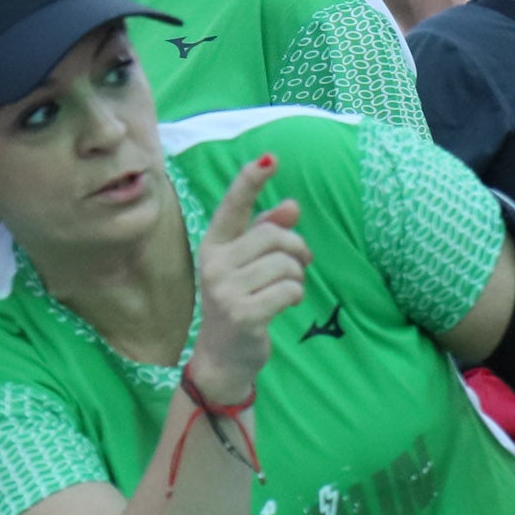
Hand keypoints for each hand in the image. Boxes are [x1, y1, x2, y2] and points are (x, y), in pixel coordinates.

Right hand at [188, 153, 309, 403]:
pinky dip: (296, 295)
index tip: (271, 158)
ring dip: (298, 276)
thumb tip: (292, 206)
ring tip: (288, 289)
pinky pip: (290, 289)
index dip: (251, 181)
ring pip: (286, 264)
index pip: (233, 206)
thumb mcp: (249, 265)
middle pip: (274, 236)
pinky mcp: (243, 314)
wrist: (223, 356)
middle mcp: (213, 264)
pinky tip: (286, 304)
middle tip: (301, 263)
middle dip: (296, 248)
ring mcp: (225, 290)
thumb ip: (266, 233)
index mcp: (213, 245)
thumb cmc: (240, 302)